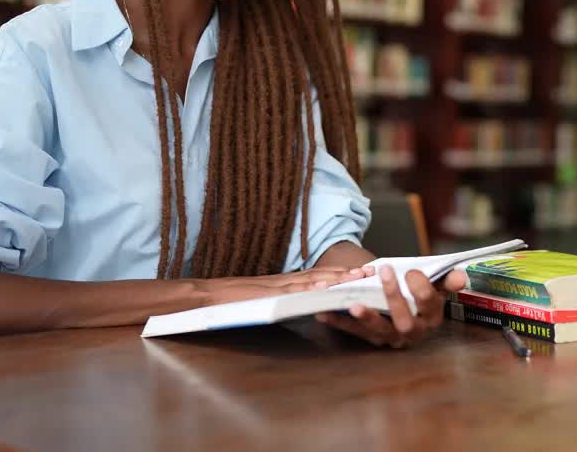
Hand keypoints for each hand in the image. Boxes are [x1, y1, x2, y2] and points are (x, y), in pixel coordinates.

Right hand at [200, 267, 364, 305]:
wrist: (205, 296)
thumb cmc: (230, 302)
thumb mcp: (261, 301)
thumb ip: (280, 301)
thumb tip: (300, 306)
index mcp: (284, 282)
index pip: (318, 274)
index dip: (340, 272)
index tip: (361, 271)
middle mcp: (284, 281)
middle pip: (321, 273)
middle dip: (347, 272)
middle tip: (371, 270)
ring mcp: (277, 286)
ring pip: (312, 279)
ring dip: (337, 276)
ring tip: (358, 276)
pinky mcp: (268, 294)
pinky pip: (293, 290)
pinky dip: (311, 287)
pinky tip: (327, 287)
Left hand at [315, 266, 467, 348]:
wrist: (404, 309)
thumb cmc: (419, 295)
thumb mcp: (434, 286)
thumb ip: (445, 281)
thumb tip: (461, 277)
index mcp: (431, 317)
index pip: (428, 303)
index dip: (421, 287)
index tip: (411, 271)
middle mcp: (413, 331)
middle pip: (405, 320)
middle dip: (394, 296)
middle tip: (385, 272)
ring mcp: (391, 337)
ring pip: (379, 331)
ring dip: (366, 318)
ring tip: (354, 305)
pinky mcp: (371, 339)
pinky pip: (354, 332)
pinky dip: (339, 323)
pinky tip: (325, 313)